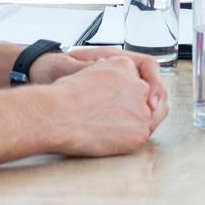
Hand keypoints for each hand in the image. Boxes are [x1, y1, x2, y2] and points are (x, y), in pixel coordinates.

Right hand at [40, 56, 166, 155]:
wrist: (58, 116)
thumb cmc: (64, 96)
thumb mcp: (86, 70)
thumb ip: (102, 71)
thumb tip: (104, 68)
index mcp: (125, 64)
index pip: (136, 79)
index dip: (127, 93)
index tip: (116, 102)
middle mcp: (138, 84)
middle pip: (146, 97)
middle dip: (134, 107)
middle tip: (115, 118)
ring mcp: (142, 108)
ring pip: (146, 118)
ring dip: (132, 123)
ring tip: (110, 129)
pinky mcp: (140, 131)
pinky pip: (140, 136)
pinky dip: (127, 139)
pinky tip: (110, 138)